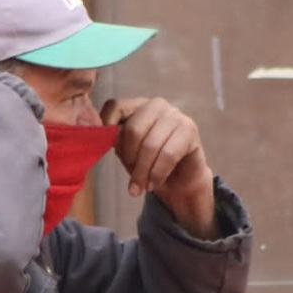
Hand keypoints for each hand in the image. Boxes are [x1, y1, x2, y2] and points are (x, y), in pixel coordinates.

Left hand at [100, 98, 218, 238]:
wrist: (179, 180)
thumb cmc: (149, 163)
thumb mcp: (127, 151)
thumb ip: (116, 140)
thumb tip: (102, 136)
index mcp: (137, 106)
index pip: (115, 106)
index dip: (107, 127)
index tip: (107, 149)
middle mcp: (156, 105)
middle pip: (133, 130)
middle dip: (130, 159)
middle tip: (131, 178)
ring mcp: (175, 115)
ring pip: (150, 145)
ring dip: (143, 172)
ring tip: (140, 187)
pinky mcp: (190, 130)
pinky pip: (168, 154)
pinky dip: (157, 174)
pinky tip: (153, 184)